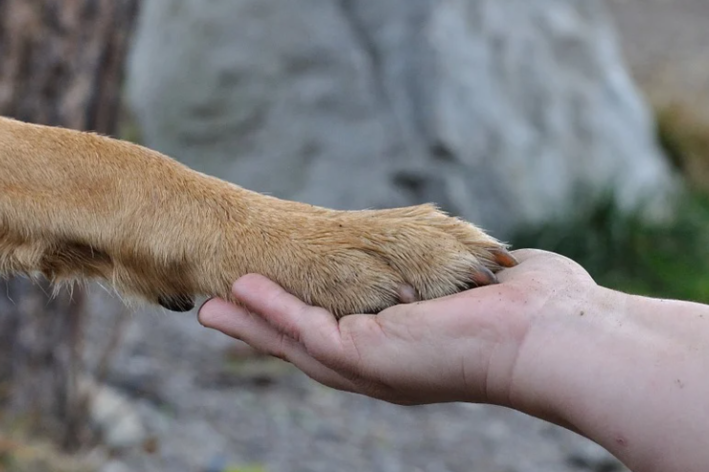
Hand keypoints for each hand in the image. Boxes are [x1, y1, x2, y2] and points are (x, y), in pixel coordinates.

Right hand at [198, 249, 598, 406]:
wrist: (552, 334)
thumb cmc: (532, 308)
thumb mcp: (480, 284)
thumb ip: (467, 274)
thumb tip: (488, 262)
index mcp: (405, 350)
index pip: (342, 332)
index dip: (304, 317)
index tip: (274, 299)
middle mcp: (382, 365)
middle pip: (307, 346)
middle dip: (263, 328)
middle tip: (219, 311)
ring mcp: (371, 365)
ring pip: (295, 343)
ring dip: (253, 322)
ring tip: (213, 304)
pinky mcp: (366, 355)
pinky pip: (305, 330)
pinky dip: (271, 312)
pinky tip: (240, 293)